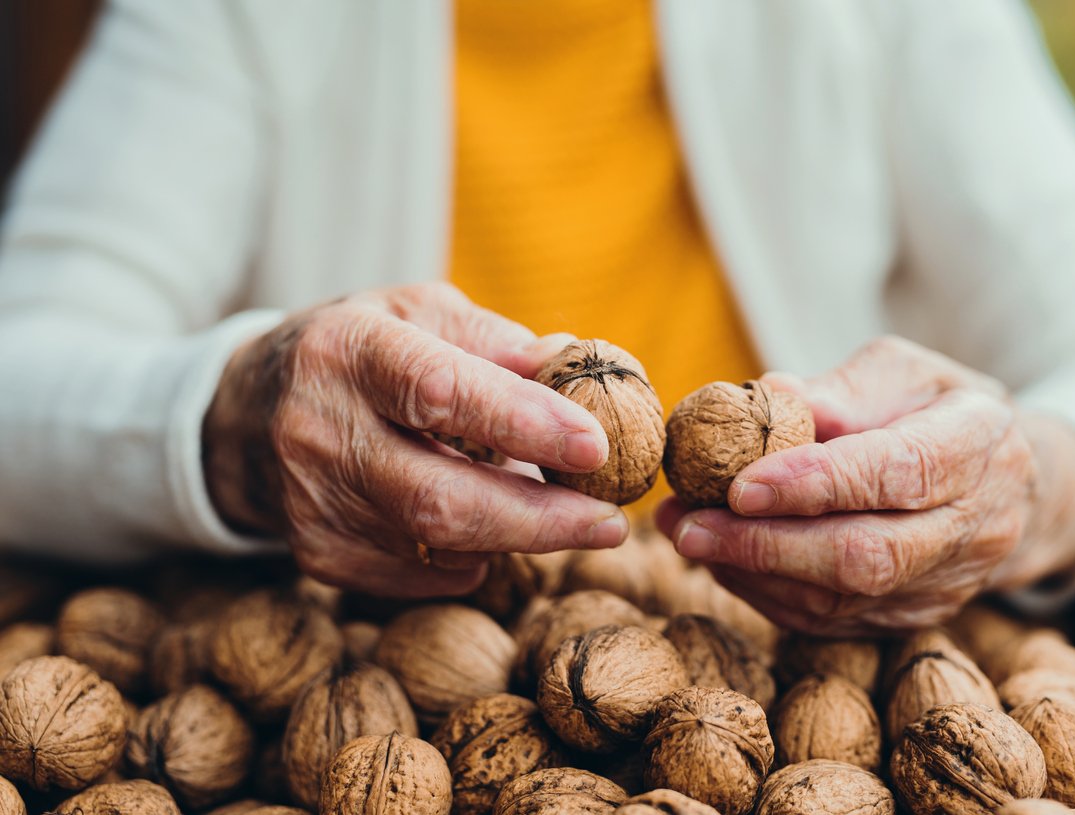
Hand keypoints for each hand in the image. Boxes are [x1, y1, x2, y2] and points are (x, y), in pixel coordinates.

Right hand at [202, 282, 628, 596]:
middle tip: (610, 521)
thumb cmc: (361, 353)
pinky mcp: (320, 555)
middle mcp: (320, 429)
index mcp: (350, 351)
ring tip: (560, 513)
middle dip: (541, 518)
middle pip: (441, 497)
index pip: (439, 390)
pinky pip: (423, 576)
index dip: (522, 422)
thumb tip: (574, 366)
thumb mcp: (418, 314)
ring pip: (438, 544)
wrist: (246, 414)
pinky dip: (473, 556)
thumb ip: (496, 340)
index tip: (595, 444)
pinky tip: (486, 528)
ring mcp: (313, 502)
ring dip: (516, 534)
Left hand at [656, 336, 1074, 634]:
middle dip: (767, 544)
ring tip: (687, 534)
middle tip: (689, 525)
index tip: (739, 484)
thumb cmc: (935, 409)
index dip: (817, 483)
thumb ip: (840, 389)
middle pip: (868, 555)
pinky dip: (767, 594)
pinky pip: (833, 622)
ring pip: (843, 599)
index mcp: (979, 444)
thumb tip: (769, 398)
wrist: (1006, 482)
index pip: (899, 472)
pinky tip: (724, 560)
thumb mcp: (902, 372)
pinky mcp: (914, 618)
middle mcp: (976, 524)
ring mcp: (948, 584)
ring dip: (752, 572)